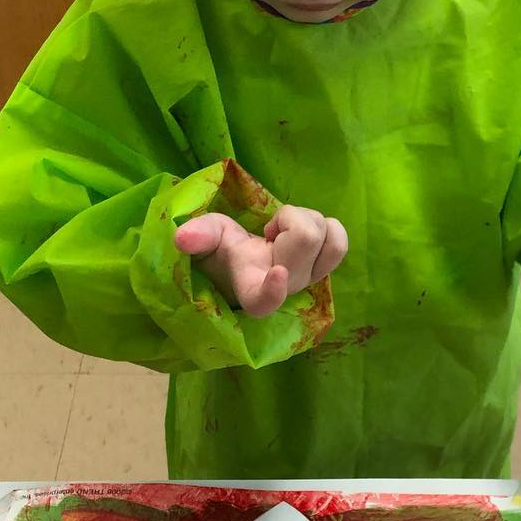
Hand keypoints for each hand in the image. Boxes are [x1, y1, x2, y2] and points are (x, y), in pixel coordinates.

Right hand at [173, 205, 347, 317]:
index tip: (277, 272)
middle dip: (290, 218)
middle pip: (307, 239)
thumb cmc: (224, 250)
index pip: (264, 302)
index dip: (274, 291)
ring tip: (283, 230)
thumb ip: (197, 237)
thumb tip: (182, 238)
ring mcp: (308, 279)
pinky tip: (300, 232)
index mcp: (250, 288)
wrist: (245, 258)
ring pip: (328, 237)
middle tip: (270, 230)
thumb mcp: (206, 237)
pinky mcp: (325, 267)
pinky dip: (323, 225)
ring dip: (306, 220)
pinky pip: (338, 239)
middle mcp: (285, 288)